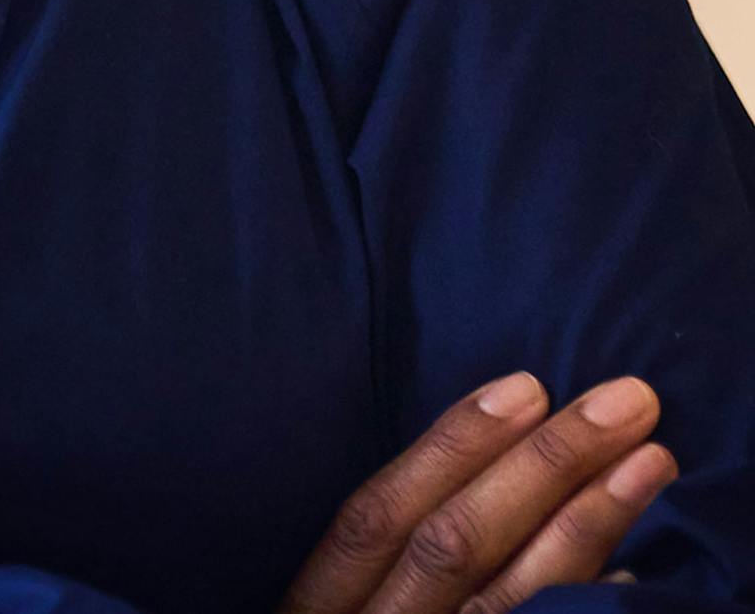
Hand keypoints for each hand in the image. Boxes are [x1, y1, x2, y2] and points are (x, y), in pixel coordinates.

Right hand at [276, 372, 677, 613]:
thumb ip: (380, 561)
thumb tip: (484, 470)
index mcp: (322, 610)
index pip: (381, 514)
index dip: (449, 446)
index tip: (525, 385)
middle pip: (457, 545)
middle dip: (545, 464)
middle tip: (624, 400)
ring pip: (514, 600)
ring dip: (590, 523)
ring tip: (654, 460)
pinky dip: (592, 608)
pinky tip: (646, 574)